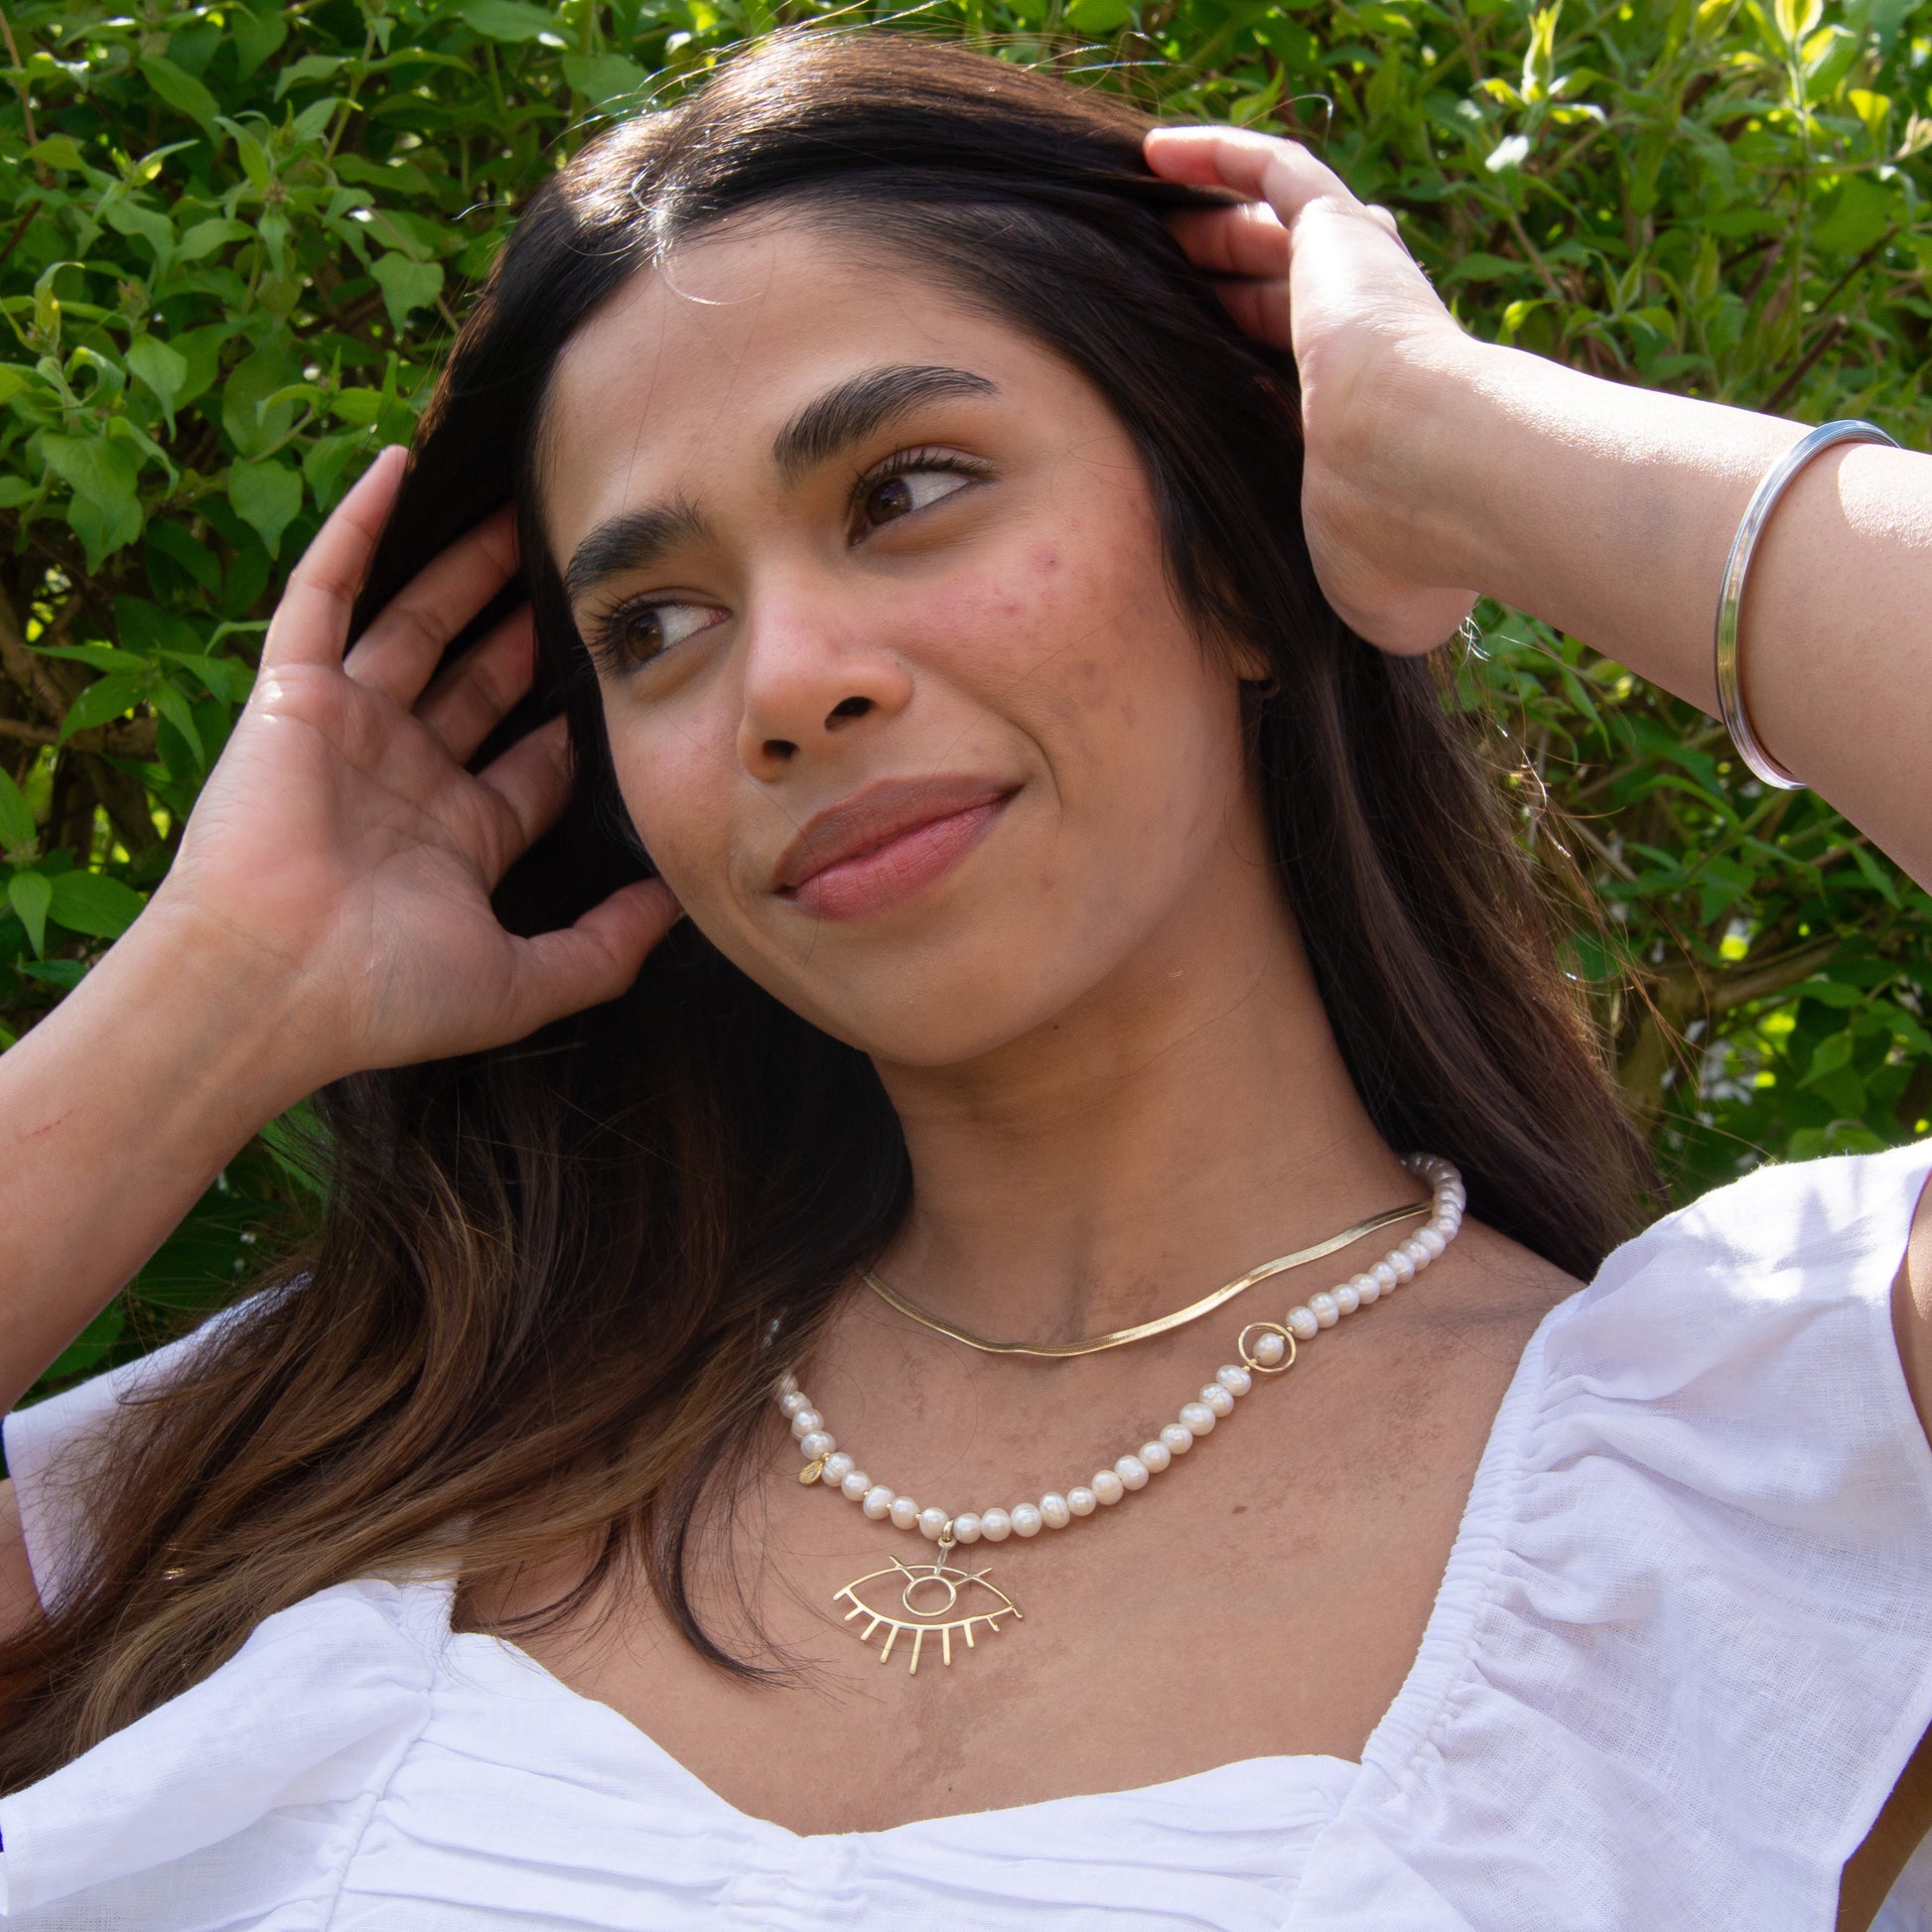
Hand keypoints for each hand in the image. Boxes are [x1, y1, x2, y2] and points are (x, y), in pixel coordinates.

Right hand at [148, 446, 678, 1089]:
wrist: (270, 988)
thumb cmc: (387, 996)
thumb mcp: (526, 981)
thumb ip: (608, 944)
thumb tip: (681, 904)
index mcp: (457, 839)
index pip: (533, 764)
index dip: (578, 720)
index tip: (630, 669)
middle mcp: (404, 777)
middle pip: (481, 681)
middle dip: (529, 628)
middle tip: (582, 570)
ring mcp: (347, 730)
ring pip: (417, 624)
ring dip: (465, 567)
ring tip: (521, 508)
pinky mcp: (291, 695)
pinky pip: (324, 593)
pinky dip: (357, 529)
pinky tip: (399, 467)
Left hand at [1145, 125, 1482, 653]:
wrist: (1424, 478)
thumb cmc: (1397, 550)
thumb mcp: (1355, 594)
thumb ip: (1330, 603)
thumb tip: (1292, 673)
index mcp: (1364, 417)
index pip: (1296, 377)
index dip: (1243, 366)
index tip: (1185, 378)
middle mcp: (1362, 338)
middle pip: (1272, 297)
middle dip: (1214, 291)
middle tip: (1142, 296)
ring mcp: (1354, 282)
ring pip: (1266, 232)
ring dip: (1204, 227)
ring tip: (1132, 228)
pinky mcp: (1341, 233)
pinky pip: (1271, 171)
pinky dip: (1218, 154)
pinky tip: (1152, 154)